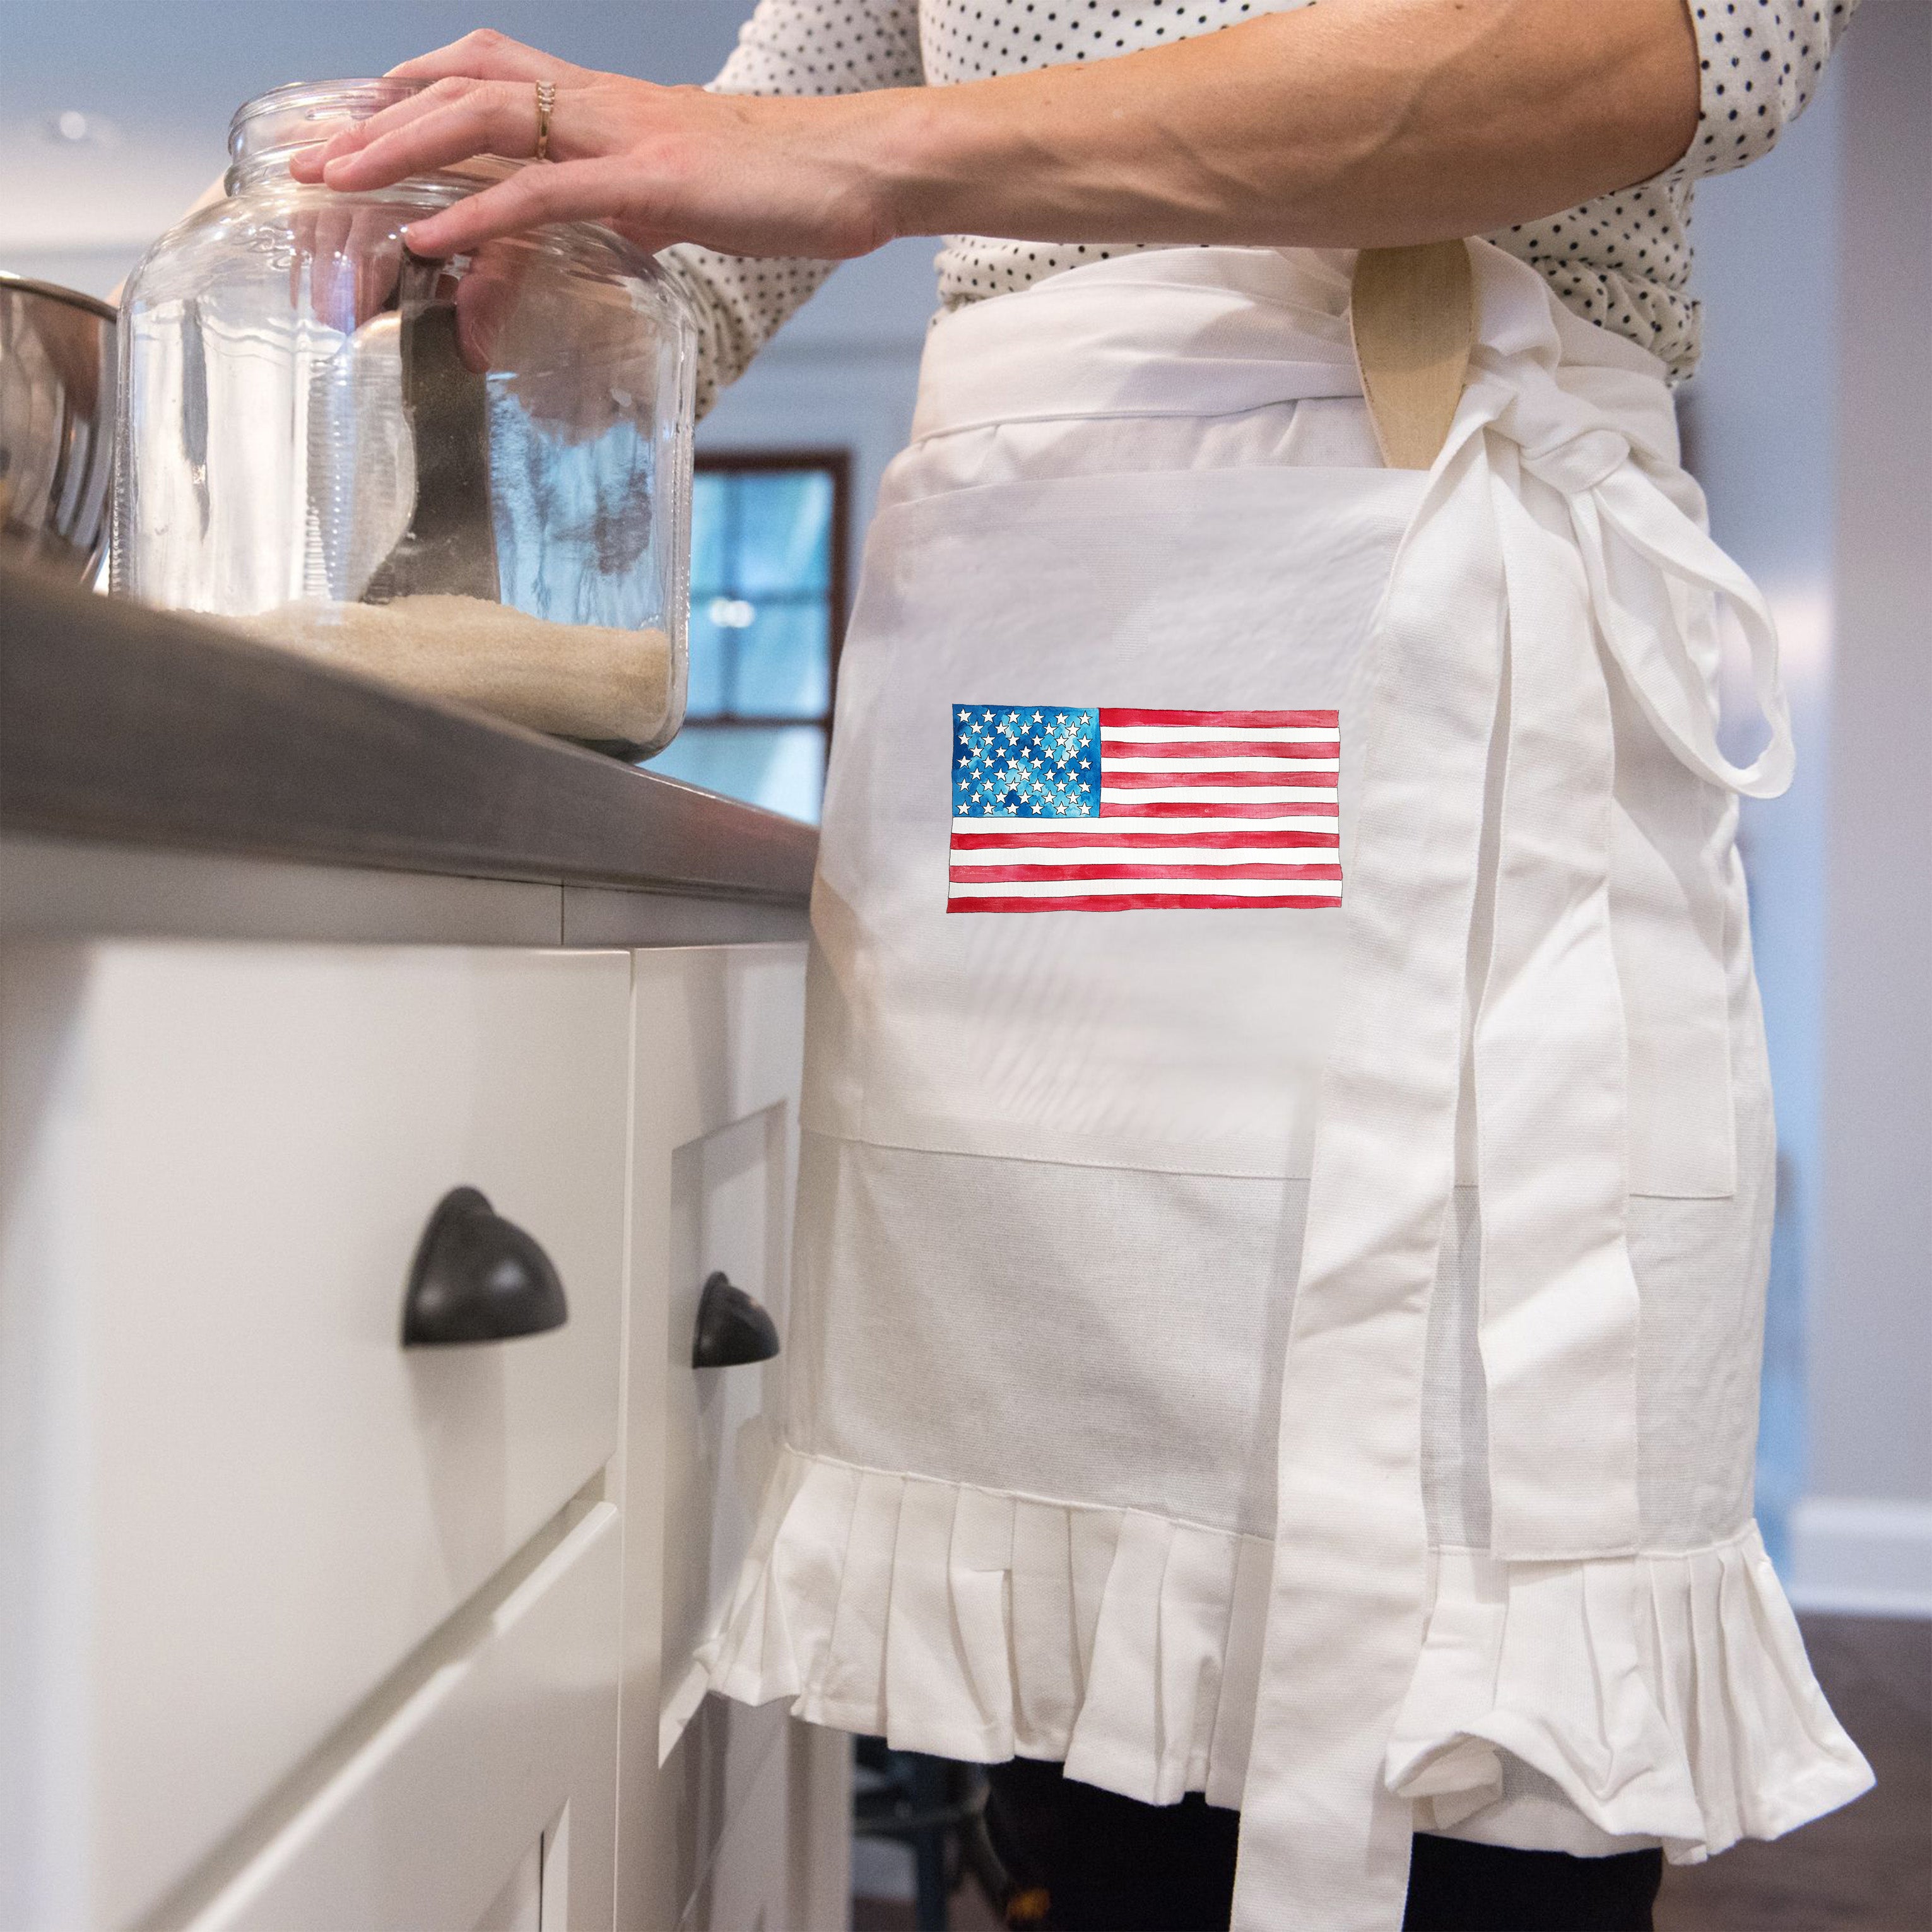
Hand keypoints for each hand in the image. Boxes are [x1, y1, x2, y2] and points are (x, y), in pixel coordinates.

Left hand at [287, 29, 898, 263]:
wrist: (859, 166)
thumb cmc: (786, 182)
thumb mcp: (691, 189)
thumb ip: (634, 203)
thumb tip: (604, 235)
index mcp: (610, 101)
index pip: (488, 71)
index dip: (413, 88)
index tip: (356, 120)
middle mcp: (601, 102)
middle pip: (461, 88)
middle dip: (375, 121)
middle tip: (309, 161)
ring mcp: (622, 137)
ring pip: (483, 124)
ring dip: (398, 154)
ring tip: (335, 188)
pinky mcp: (650, 183)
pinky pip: (542, 193)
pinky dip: (475, 215)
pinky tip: (425, 240)